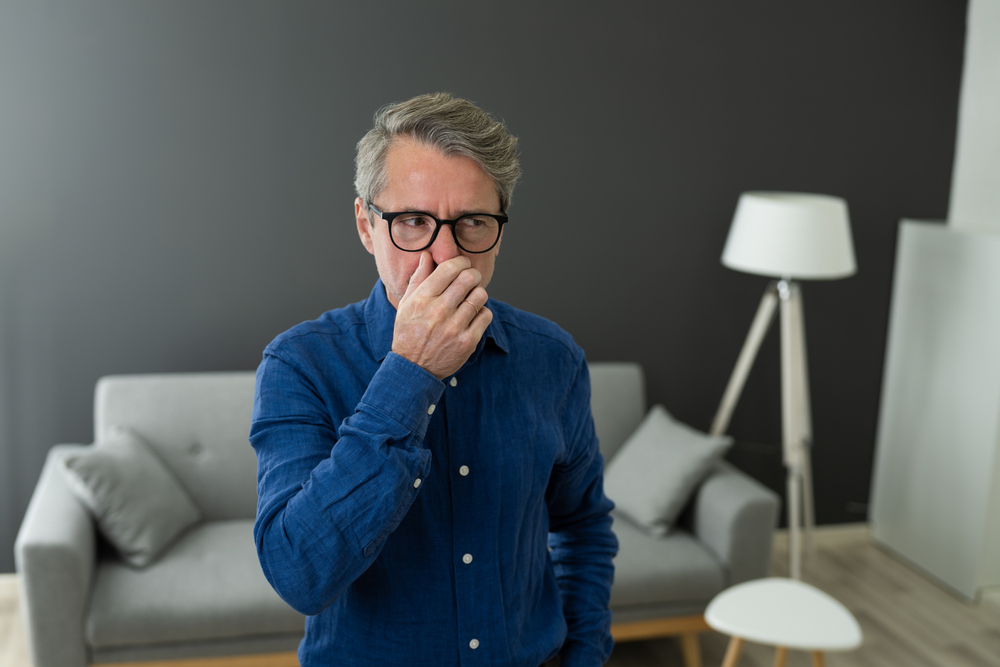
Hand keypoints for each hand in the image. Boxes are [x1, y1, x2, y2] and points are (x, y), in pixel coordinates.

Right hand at [391, 252, 492, 379]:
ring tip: (471, 298)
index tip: (462, 265)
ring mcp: (454, 327)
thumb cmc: (409, 333)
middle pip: (468, 278)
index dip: (460, 262)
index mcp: (422, 299)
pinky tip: (473, 315)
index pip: (449, 268)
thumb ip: (418, 278)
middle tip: (471, 279)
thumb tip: (427, 255)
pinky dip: (482, 312)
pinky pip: (486, 315)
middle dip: (473, 274)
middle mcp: (439, 311)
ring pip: (480, 295)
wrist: (413, 368)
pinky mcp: (467, 341)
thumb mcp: (406, 304)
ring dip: (478, 293)